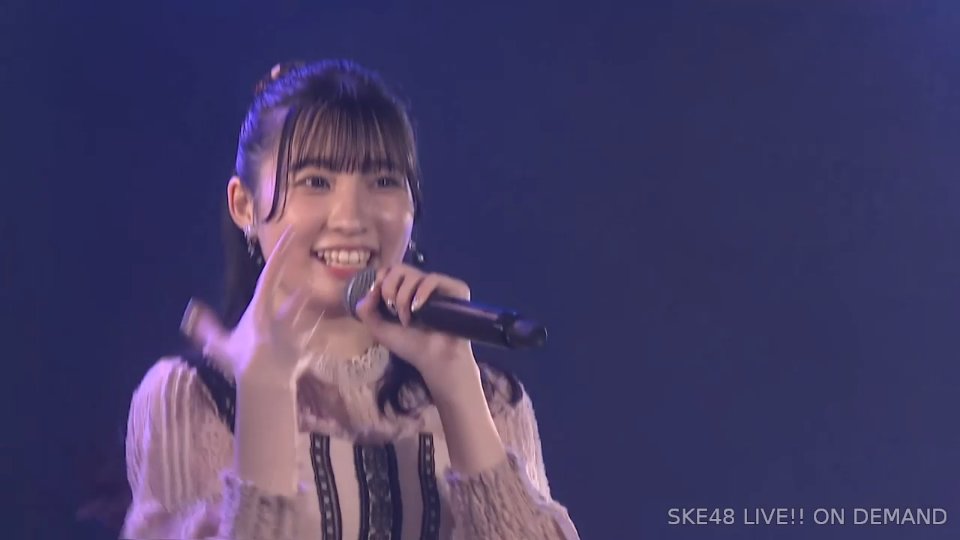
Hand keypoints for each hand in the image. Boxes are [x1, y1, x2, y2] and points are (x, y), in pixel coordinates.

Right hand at [179, 227, 323, 387]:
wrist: (264, 385)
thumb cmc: (240, 362)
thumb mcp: (220, 344)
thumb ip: (207, 327)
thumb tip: (192, 310)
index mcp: (261, 309)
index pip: (272, 274)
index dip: (282, 252)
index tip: (292, 232)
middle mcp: (282, 317)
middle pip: (297, 299)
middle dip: (299, 291)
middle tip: (306, 285)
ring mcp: (297, 334)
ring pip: (308, 319)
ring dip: (309, 316)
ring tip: (314, 309)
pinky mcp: (306, 351)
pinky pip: (313, 345)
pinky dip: (314, 345)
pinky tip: (319, 345)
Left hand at [354, 264, 480, 394]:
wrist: (434, 359)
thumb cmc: (410, 346)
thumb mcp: (380, 330)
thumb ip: (366, 310)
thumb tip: (369, 289)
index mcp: (406, 291)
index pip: (390, 271)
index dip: (381, 279)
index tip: (377, 297)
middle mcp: (422, 286)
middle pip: (399, 268)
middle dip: (389, 287)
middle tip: (390, 306)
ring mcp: (439, 287)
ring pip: (413, 274)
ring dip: (403, 297)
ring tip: (406, 318)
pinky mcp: (455, 289)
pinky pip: (432, 279)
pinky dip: (420, 293)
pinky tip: (417, 309)